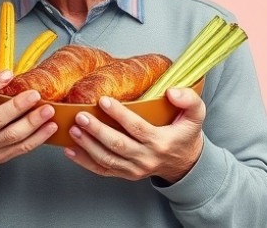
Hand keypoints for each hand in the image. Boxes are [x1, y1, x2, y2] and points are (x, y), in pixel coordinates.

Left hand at [64, 87, 204, 182]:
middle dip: (97, 130)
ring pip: (107, 159)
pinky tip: (70, 150)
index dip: (119, 114)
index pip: (137, 128)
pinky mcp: (125, 174)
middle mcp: (147, 158)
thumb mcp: (196, 115)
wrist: (185, 162)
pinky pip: (102, 170)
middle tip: (80, 115)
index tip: (103, 100)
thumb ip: (189, 100)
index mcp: (162, 142)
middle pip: (118, 145)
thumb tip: (172, 92)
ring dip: (87, 145)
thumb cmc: (185, 134)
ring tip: (73, 129)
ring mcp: (135, 169)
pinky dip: (84, 161)